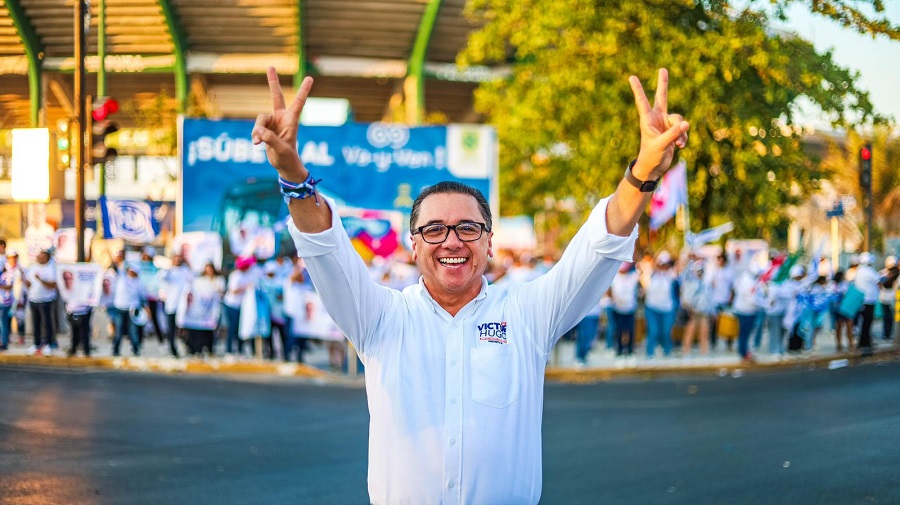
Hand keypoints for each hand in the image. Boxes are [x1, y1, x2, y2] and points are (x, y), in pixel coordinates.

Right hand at [251, 67, 314, 181]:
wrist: (283, 164)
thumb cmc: (287, 157)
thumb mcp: (280, 149)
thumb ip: (269, 139)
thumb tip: (258, 131)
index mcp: (291, 120)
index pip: (298, 102)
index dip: (303, 90)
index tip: (310, 78)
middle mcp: (281, 118)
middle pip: (276, 96)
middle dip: (272, 82)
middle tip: (271, 66)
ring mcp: (273, 122)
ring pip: (260, 119)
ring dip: (257, 130)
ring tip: (257, 142)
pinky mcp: (265, 128)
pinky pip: (256, 127)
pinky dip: (254, 135)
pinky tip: (256, 144)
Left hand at [628, 69, 688, 179]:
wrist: (654, 168)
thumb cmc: (651, 156)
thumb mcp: (661, 144)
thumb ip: (673, 133)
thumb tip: (686, 123)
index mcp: (647, 120)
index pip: (642, 101)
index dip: (638, 89)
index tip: (631, 77)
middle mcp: (656, 119)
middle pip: (662, 97)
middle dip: (663, 84)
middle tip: (663, 69)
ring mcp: (665, 124)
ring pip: (678, 118)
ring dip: (681, 130)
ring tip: (678, 143)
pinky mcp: (672, 131)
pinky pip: (683, 129)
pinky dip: (683, 137)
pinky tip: (680, 146)